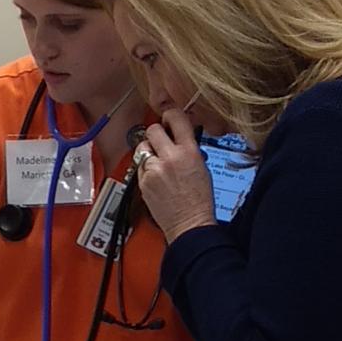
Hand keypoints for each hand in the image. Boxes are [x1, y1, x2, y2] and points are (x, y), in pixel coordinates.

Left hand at [136, 108, 215, 243]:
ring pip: (143, 148)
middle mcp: (170, 157)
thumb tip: (178, 137)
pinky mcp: (143, 182)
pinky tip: (157, 179)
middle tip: (161, 141)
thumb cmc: (200, 201)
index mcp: (189, 151)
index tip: (169, 117)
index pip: (175, 118)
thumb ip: (188, 149)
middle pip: (152, 130)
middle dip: (156, 134)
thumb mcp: (202, 167)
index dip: (170, 115)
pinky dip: (146, 169)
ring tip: (159, 164)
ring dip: (149, 152)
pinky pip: (140, 166)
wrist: (189, 225)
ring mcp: (154, 170)